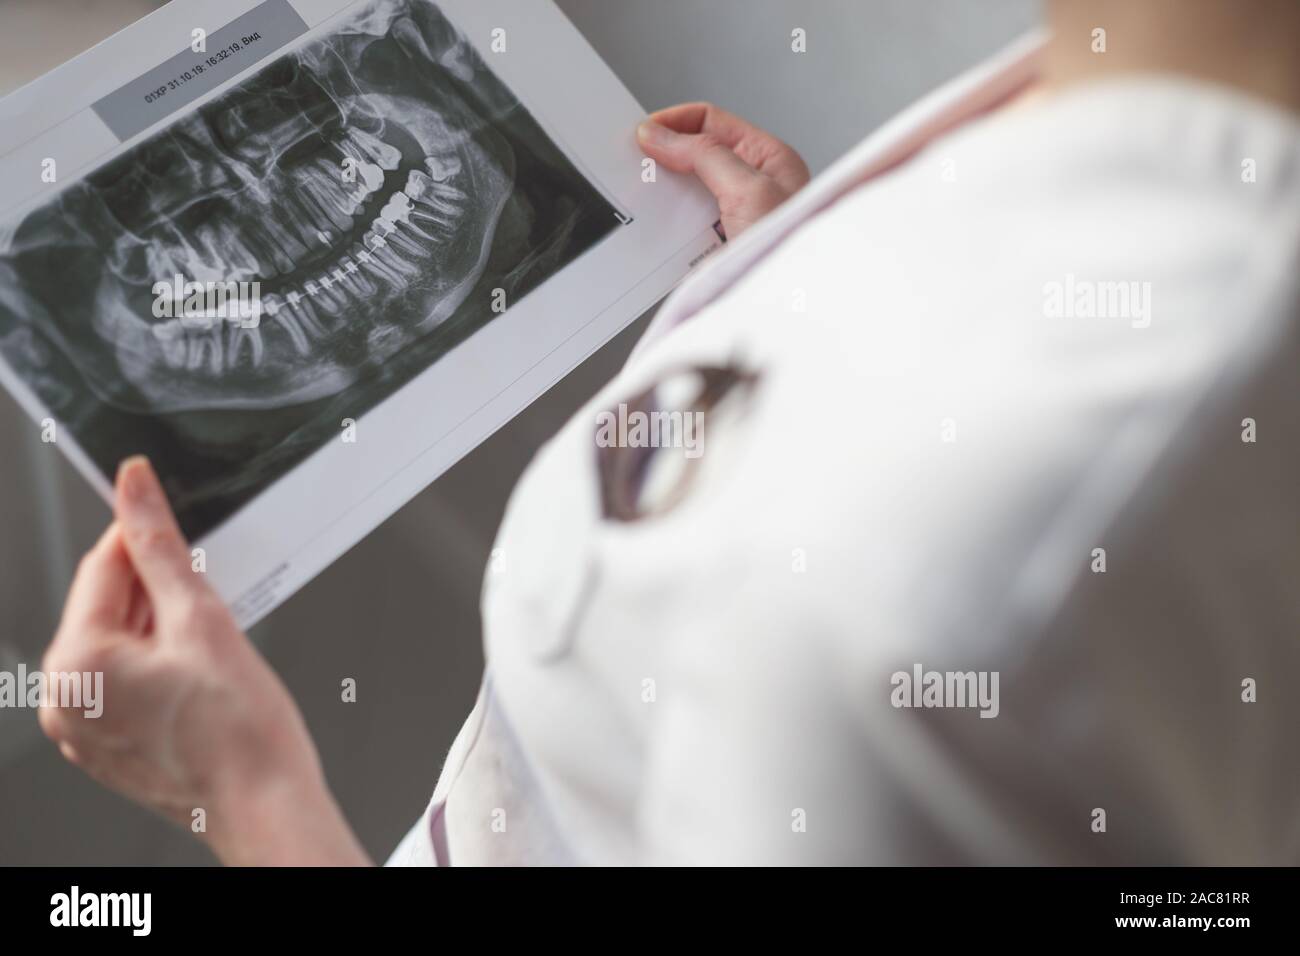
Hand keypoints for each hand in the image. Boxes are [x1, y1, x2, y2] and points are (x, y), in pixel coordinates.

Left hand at [39, 456, 368, 864]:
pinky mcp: (107, 744)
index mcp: (77, 664)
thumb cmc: (242, 734)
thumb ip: (162, 546)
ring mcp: (84, 728)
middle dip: (158, 587)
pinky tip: (201, 669)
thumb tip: (135, 490)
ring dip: (162, 626)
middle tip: (211, 589)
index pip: (103, 567)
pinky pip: (125, 680)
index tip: (164, 503)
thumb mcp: (203, 620)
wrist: (266, 804)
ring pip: (120, 643)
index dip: (142, 531)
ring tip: (212, 643)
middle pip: (108, 606)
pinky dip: (160, 662)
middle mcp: (66, 700)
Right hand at [637, 102, 809, 239]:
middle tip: (638, 165)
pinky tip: (660, 229)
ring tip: (646, 198)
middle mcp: (754, 183)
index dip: (674, 123)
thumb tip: (662, 135)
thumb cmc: (790, 250)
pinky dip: (670, 224)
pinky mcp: (721, 244)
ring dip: (666, 193)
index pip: (712, 122)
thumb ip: (705, 155)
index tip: (642, 135)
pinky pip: (688, 224)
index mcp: (769, 158)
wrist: (790, 309)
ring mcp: (736, 215)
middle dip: (665, 158)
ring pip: (689, 190)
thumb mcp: (748, 190)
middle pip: (697, 154)